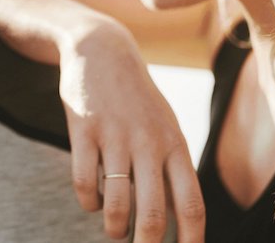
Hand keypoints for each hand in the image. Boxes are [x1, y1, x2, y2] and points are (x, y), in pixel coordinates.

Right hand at [58, 19, 204, 241]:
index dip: (190, 240)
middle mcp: (149, 143)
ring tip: (114, 230)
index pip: (191, 204)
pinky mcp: (83, 130)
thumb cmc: (138, 100)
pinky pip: (83, 182)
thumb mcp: (165, 128)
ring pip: (115, 204)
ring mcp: (115, 137)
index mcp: (175, 145)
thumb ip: (171, 171)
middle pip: (152, 214)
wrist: (101, 51)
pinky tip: (91, 200)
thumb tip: (177, 219)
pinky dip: (87, 201)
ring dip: (114, 227)